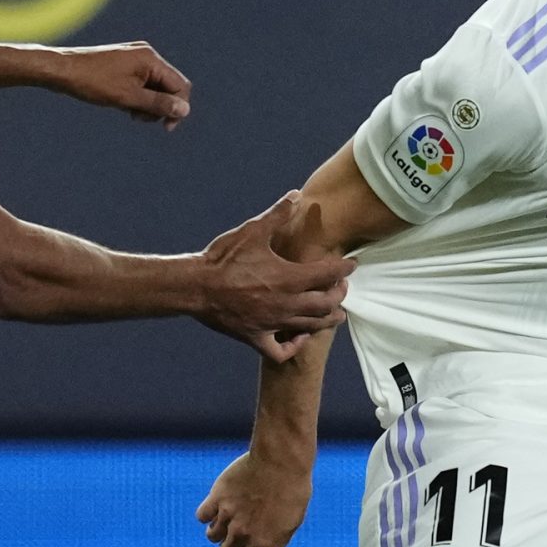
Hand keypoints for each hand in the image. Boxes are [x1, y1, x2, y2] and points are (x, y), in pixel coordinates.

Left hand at [48, 41, 192, 127]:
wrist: (62, 70)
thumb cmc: (93, 82)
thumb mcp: (128, 97)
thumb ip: (158, 103)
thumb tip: (184, 109)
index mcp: (150, 59)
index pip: (179, 85)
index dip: (177, 108)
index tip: (166, 127)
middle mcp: (146, 55)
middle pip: (169, 86)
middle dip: (160, 106)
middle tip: (139, 119)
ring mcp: (135, 59)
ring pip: (155, 87)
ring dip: (148, 104)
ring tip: (129, 113)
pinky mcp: (125, 65)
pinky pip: (141, 84)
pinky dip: (137, 98)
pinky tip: (123, 106)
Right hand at [195, 193, 352, 360]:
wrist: (194, 286)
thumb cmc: (223, 258)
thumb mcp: (252, 231)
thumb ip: (277, 214)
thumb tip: (295, 195)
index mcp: (289, 278)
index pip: (329, 274)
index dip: (344, 269)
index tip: (351, 265)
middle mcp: (286, 303)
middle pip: (327, 304)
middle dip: (339, 295)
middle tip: (342, 287)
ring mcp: (272, 323)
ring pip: (312, 327)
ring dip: (328, 320)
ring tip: (336, 314)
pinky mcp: (256, 337)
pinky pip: (281, 351)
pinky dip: (294, 346)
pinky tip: (298, 336)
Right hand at [198, 451, 312, 546]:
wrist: (281, 461)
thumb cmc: (292, 490)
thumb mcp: (293, 521)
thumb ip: (280, 543)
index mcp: (262, 543)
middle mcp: (242, 533)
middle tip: (236, 535)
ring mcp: (228, 515)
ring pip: (212, 536)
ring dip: (217, 532)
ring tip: (226, 520)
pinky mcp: (217, 497)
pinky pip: (202, 516)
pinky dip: (206, 514)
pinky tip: (216, 507)